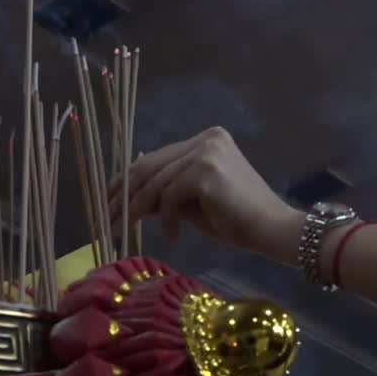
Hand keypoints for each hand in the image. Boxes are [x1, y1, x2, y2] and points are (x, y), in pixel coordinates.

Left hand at [108, 127, 303, 262]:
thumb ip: (165, 194)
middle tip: (104, 219)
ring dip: (137, 211)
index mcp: (205, 140)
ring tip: (125, 232)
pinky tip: (172, 236)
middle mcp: (205, 139)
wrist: (272, 229)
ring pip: (155, 183)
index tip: (107, 200)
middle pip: (148, 166)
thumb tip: (128, 199)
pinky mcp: (205, 170)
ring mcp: (205, 151)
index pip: (154, 158)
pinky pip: (170, 196)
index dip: (126, 180)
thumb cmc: (237, 221)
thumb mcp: (192, 204)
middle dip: (122, 195)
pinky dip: (166, 219)